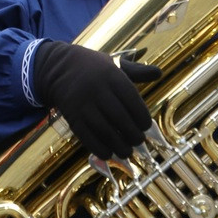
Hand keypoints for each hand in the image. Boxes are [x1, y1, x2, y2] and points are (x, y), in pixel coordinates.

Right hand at [33, 40, 160, 159]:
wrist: (58, 68)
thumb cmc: (94, 68)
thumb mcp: (114, 64)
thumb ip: (137, 71)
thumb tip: (158, 73)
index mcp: (111, 75)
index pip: (131, 99)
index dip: (141, 116)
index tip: (147, 126)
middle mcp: (97, 89)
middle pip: (120, 117)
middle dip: (133, 134)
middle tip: (139, 141)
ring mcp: (83, 104)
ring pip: (104, 130)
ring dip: (119, 145)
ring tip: (128, 151)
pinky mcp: (72, 117)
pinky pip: (87, 137)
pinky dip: (100, 149)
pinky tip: (110, 154)